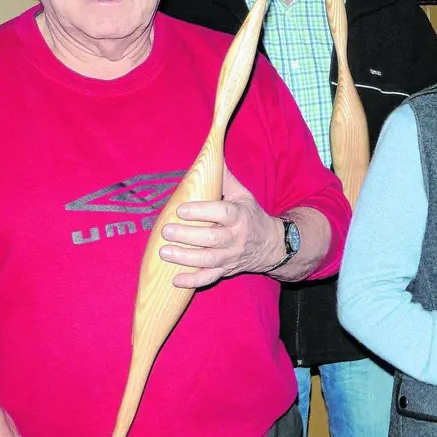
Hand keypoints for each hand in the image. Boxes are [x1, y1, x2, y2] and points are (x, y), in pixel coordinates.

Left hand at [156, 168, 283, 289]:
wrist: (272, 245)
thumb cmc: (252, 216)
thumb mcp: (243, 195)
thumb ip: (225, 179)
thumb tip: (212, 155)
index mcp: (239, 216)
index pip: (222, 213)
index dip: (201, 211)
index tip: (181, 209)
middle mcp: (235, 238)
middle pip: (211, 238)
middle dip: (188, 236)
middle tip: (166, 231)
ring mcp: (230, 256)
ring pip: (208, 260)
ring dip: (185, 258)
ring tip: (164, 252)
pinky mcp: (226, 270)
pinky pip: (209, 278)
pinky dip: (193, 281)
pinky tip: (175, 280)